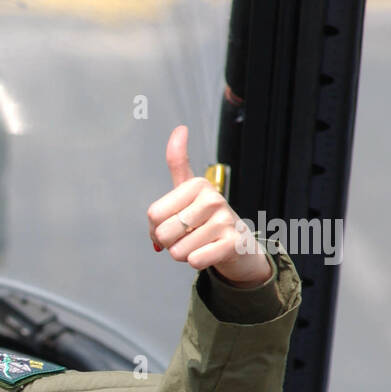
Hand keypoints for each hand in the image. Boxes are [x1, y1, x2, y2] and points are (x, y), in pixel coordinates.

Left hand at [146, 125, 270, 286]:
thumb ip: (178, 162)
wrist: (237, 245)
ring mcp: (225, 220)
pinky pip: (194, 260)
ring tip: (201, 243)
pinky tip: (210, 252)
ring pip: (177, 250)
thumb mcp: (188, 190)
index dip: (156, 228)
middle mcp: (213, 198)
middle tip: (189, 236)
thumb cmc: (204, 219)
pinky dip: (196, 262)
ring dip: (183, 254)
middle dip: (169, 242)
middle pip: (162, 233)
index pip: (153, 215)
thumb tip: (180, 129)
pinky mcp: (232, 243)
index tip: (175, 222)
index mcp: (197, 184)